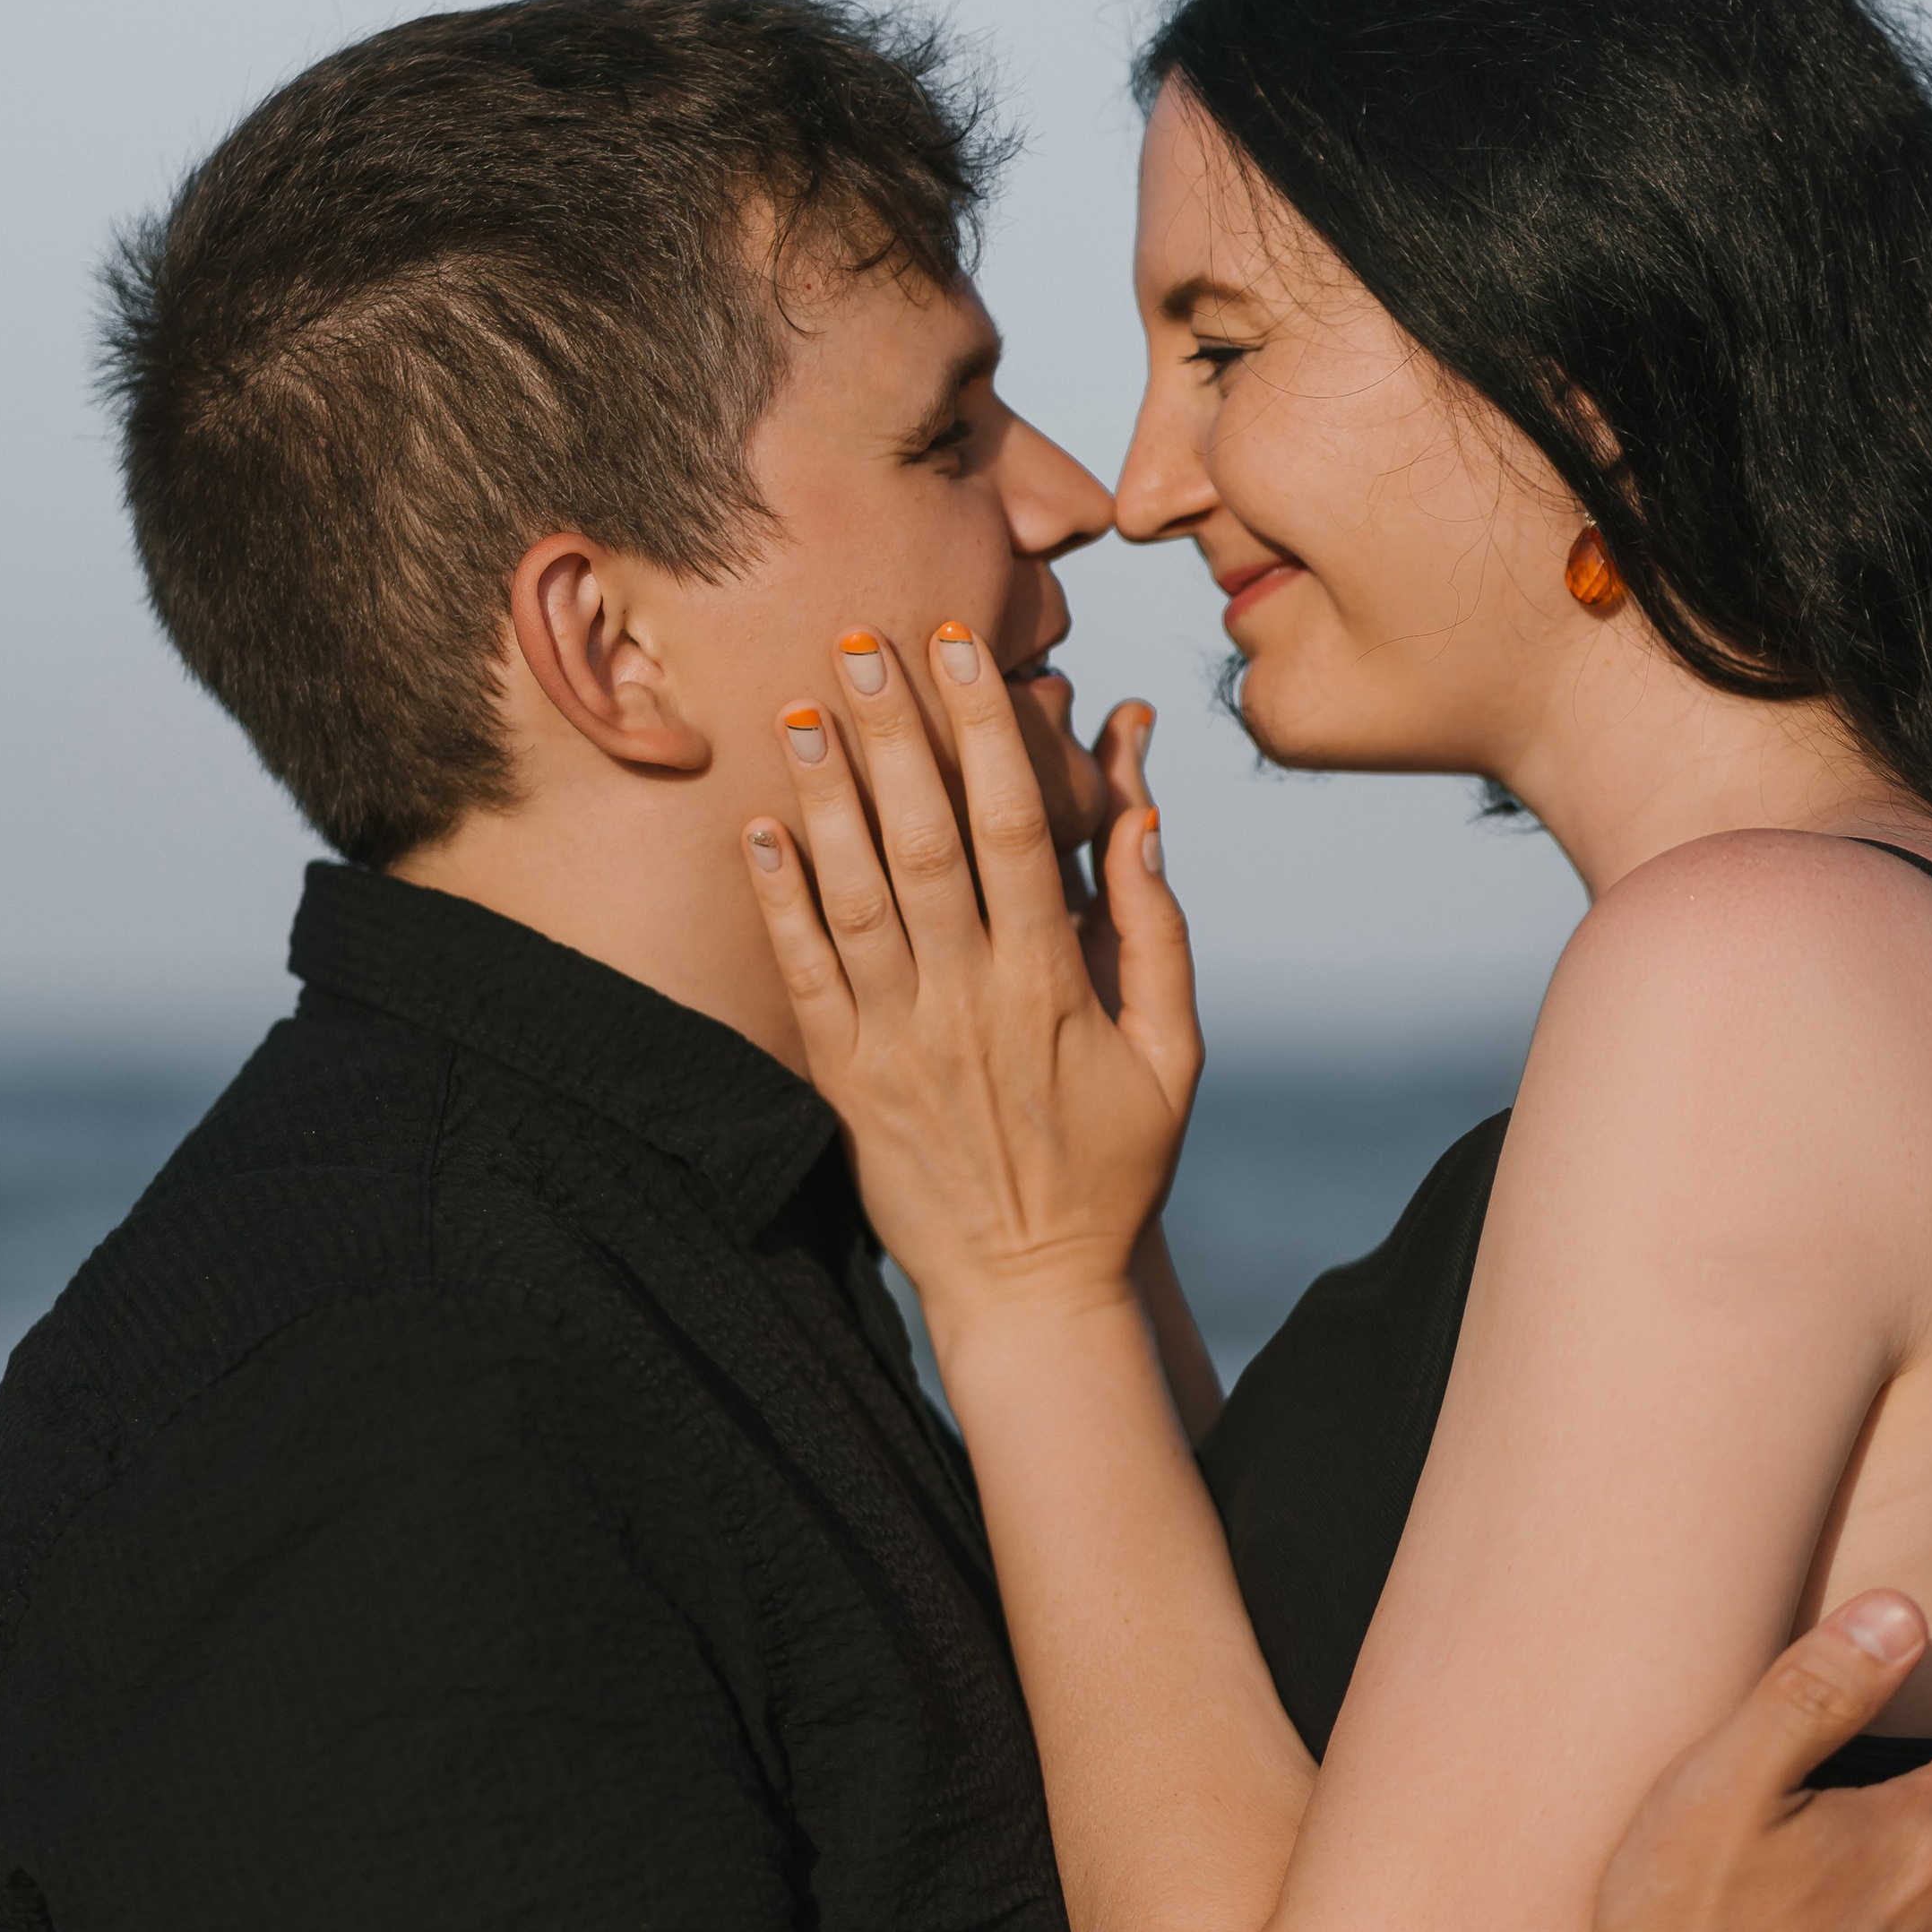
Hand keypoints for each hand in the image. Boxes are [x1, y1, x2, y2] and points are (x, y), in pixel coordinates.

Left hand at [744, 628, 1200, 1340]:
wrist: (1032, 1291)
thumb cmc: (1113, 1172)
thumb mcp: (1174, 1059)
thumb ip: (1158, 940)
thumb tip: (1143, 825)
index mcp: (1053, 985)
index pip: (1014, 829)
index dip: (983, 732)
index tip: (961, 652)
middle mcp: (970, 1001)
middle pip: (922, 840)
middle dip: (892, 734)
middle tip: (859, 640)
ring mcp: (900, 1043)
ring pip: (854, 897)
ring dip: (825, 799)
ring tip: (800, 709)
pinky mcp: (846, 1085)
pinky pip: (803, 978)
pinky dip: (777, 901)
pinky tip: (757, 829)